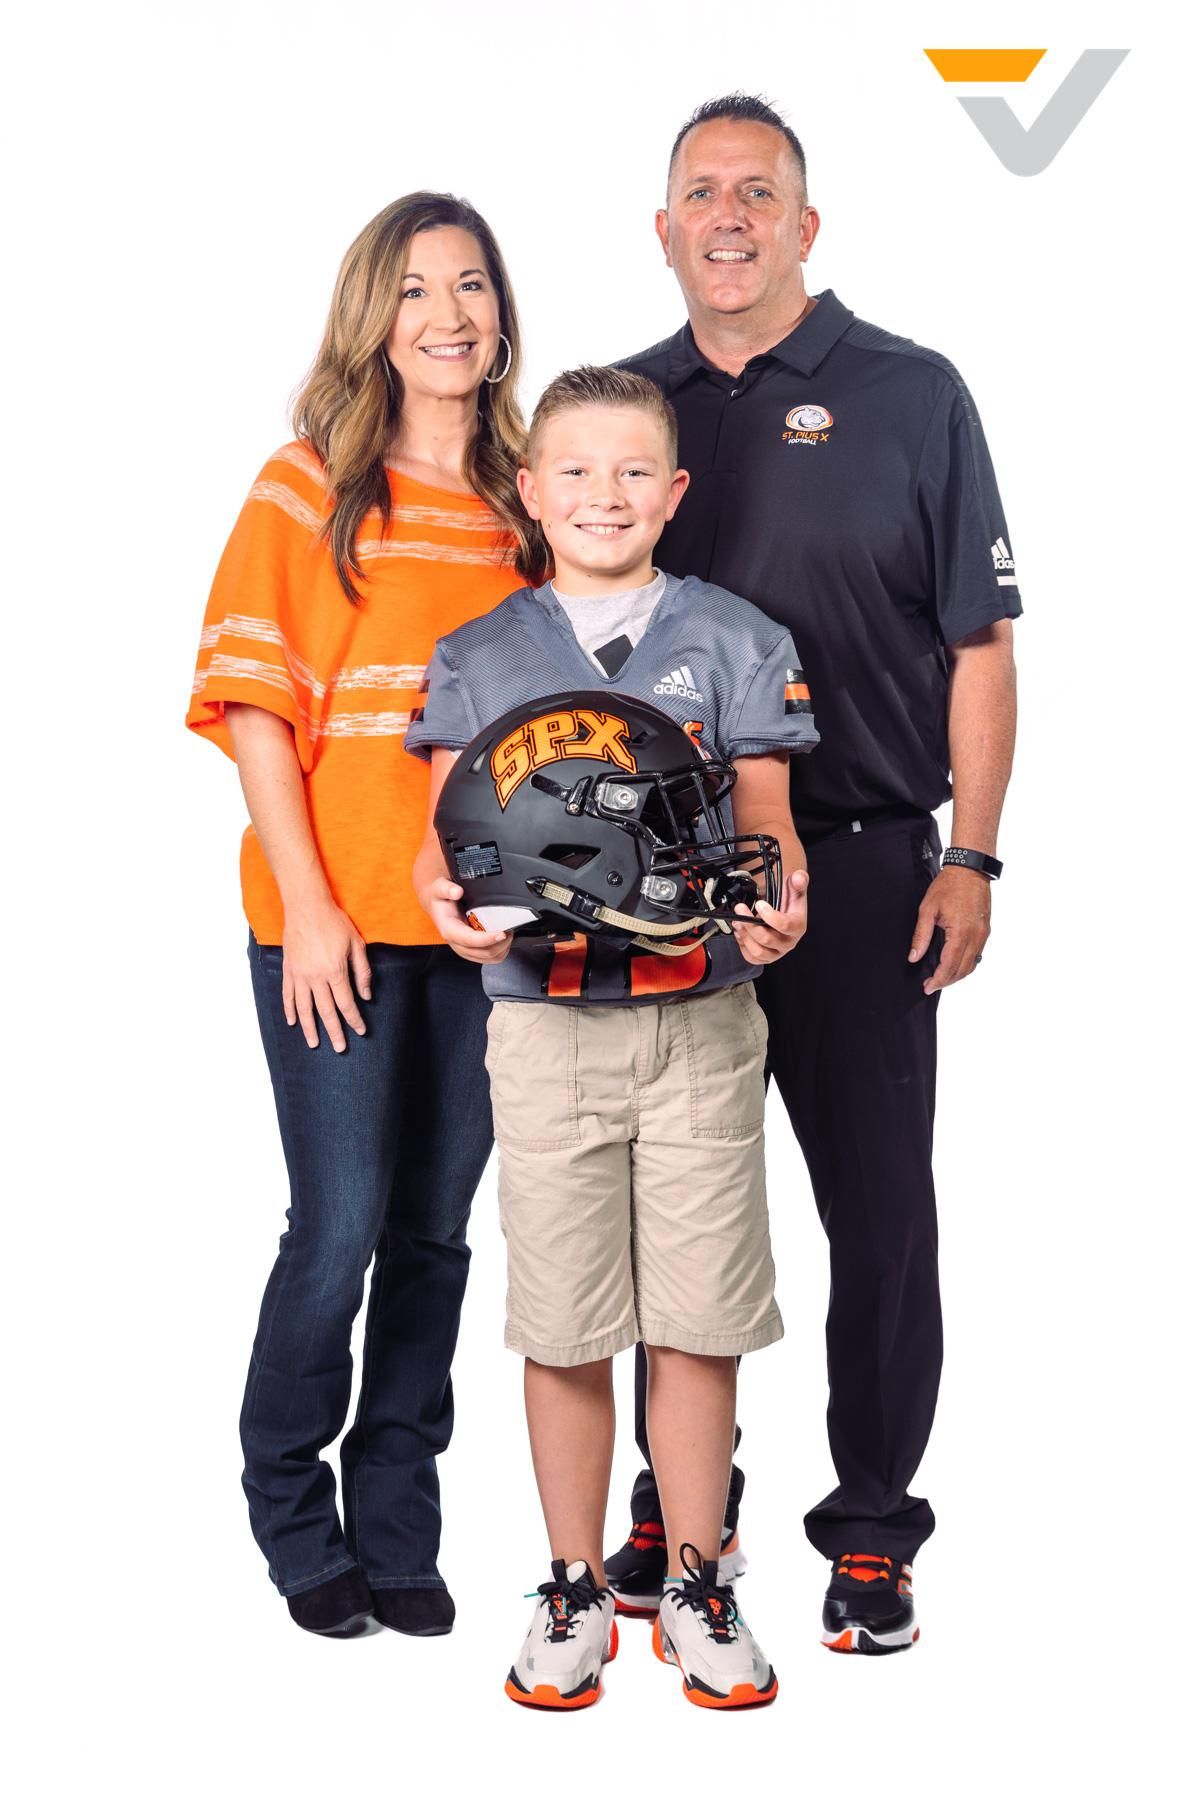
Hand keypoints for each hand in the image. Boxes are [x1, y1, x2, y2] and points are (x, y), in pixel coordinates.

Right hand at [281, 898, 371, 1050]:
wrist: (306, 906)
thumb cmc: (334, 922)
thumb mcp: (356, 944)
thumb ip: (362, 971)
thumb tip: (366, 995)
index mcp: (335, 971)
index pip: (346, 1003)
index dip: (354, 1020)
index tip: (361, 1031)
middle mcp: (316, 977)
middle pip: (325, 1011)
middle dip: (334, 1031)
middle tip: (339, 1048)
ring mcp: (299, 975)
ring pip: (304, 1008)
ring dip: (309, 1028)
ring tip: (314, 1043)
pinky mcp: (288, 970)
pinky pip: (288, 995)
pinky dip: (290, 1010)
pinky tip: (293, 1022)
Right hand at [426, 876, 512, 964]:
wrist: (437, 906)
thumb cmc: (440, 900)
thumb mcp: (439, 888)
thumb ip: (447, 889)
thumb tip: (457, 892)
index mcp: (449, 930)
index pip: (470, 940)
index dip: (487, 939)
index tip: (501, 933)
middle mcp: (457, 943)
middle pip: (482, 952)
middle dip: (500, 943)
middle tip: (509, 928)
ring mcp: (464, 949)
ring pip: (488, 958)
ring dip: (501, 948)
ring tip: (508, 933)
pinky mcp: (471, 951)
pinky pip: (488, 958)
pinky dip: (499, 951)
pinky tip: (502, 940)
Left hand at [731, 868, 808, 964]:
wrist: (782, 909)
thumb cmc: (788, 900)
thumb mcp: (795, 886)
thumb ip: (799, 880)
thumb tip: (799, 877)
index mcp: (798, 926)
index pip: (785, 926)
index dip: (770, 916)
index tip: (759, 904)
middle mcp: (788, 942)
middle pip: (767, 940)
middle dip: (750, 924)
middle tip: (740, 909)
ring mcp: (776, 951)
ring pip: (758, 951)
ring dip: (745, 935)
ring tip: (738, 921)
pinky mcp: (765, 955)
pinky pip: (752, 958)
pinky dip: (743, 945)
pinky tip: (740, 932)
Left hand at [909, 866, 991, 994]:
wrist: (970, 869)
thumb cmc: (949, 886)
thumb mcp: (927, 910)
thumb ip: (921, 936)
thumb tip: (914, 956)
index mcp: (960, 933)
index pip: (949, 966)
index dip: (938, 980)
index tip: (927, 987)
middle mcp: (975, 937)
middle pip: (962, 970)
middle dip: (947, 981)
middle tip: (931, 985)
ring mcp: (983, 934)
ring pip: (972, 965)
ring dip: (957, 975)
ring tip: (941, 978)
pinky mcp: (985, 930)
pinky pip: (977, 954)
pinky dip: (966, 964)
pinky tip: (954, 964)